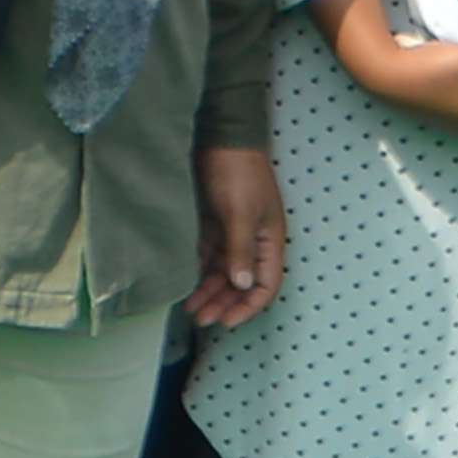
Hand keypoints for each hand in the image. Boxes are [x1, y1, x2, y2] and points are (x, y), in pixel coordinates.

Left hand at [189, 141, 284, 328]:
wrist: (222, 136)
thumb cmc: (238, 172)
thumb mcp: (240, 212)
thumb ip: (240, 249)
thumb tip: (243, 285)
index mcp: (269, 241)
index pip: (265, 284)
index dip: (249, 306)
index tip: (228, 321)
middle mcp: (253, 241)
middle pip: (241, 283)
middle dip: (223, 303)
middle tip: (200, 319)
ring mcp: (233, 233)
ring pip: (223, 272)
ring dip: (209, 291)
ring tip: (190, 308)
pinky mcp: (214, 223)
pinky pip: (210, 256)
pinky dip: (201, 272)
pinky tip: (188, 284)